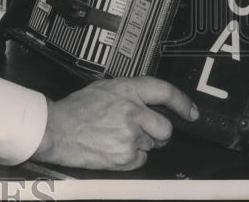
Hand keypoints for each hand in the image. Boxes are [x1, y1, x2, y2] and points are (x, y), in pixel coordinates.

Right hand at [32, 77, 199, 170]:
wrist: (57, 130)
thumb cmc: (76, 109)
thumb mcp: (103, 89)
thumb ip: (128, 93)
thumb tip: (149, 102)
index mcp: (126, 90)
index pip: (164, 91)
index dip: (182, 102)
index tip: (191, 112)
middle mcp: (133, 111)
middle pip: (165, 127)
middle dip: (157, 132)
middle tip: (139, 130)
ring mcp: (131, 135)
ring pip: (152, 145)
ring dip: (141, 144)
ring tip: (116, 137)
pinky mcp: (127, 156)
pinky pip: (141, 159)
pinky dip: (131, 157)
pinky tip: (112, 148)